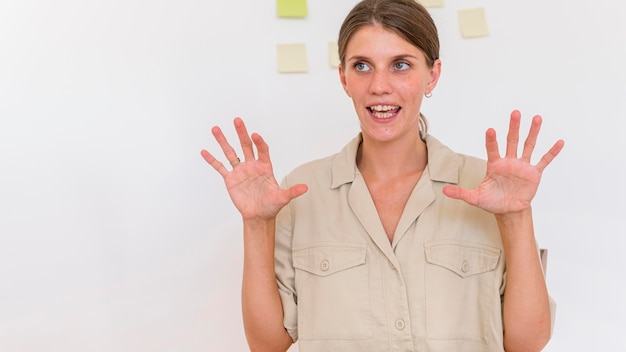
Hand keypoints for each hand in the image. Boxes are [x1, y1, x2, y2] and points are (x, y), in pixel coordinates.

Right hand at [201, 118, 307, 220]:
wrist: (258, 216)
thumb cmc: (271, 206)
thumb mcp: (282, 198)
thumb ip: (292, 191)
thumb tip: (306, 188)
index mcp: (265, 167)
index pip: (262, 150)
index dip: (259, 142)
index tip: (255, 136)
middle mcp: (252, 165)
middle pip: (245, 145)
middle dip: (241, 133)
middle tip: (237, 120)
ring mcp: (240, 171)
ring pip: (230, 153)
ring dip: (223, 141)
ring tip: (215, 129)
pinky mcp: (230, 179)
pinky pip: (220, 167)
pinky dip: (212, 160)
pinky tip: (204, 151)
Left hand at [442, 110, 563, 214]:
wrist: (508, 210)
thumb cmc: (492, 201)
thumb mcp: (475, 198)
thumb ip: (461, 193)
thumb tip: (443, 191)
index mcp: (494, 165)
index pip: (492, 149)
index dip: (491, 141)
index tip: (490, 130)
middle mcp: (509, 161)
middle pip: (512, 141)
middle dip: (513, 127)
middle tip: (515, 112)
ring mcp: (522, 166)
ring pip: (528, 145)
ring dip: (533, 132)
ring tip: (536, 118)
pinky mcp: (534, 173)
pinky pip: (544, 160)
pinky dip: (551, 152)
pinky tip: (559, 142)